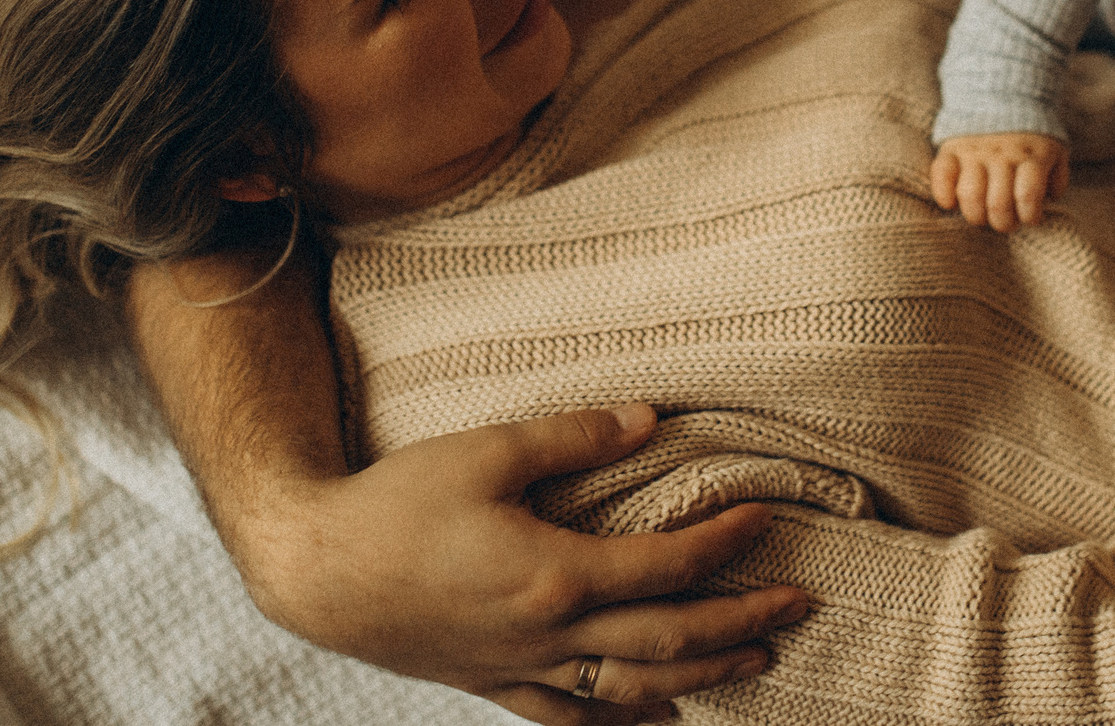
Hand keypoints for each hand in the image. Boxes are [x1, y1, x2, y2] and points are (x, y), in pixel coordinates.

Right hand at [245, 404, 806, 724]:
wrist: (315, 569)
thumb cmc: (397, 503)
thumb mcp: (486, 449)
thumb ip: (574, 435)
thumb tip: (651, 418)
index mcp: (554, 574)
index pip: (666, 566)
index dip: (724, 543)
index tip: (768, 516)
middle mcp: (547, 635)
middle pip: (666, 643)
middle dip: (739, 625)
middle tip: (799, 608)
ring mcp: (520, 668)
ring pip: (630, 693)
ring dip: (700, 679)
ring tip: (754, 662)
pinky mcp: (491, 682)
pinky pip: (570, 718)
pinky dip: (622, 723)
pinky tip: (656, 718)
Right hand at [930, 132, 1068, 229]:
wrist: (1002, 93)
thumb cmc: (1031, 134)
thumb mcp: (1055, 150)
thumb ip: (1057, 177)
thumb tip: (1050, 200)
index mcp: (1031, 155)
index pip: (1028, 196)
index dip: (1029, 217)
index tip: (1029, 218)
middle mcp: (1002, 154)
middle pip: (998, 203)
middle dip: (1002, 223)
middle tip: (1005, 222)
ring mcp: (975, 151)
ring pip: (970, 195)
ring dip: (976, 216)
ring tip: (982, 215)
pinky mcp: (952, 148)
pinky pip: (941, 175)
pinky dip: (943, 195)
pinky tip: (951, 204)